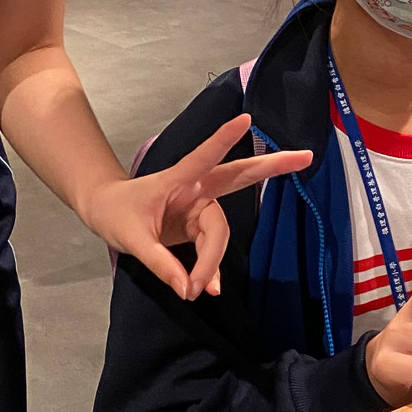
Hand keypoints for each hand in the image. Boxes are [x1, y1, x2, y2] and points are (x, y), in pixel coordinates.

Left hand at [88, 114, 311, 300]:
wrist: (106, 214)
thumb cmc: (116, 214)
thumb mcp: (130, 239)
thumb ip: (161, 264)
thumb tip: (190, 290)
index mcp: (177, 180)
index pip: (204, 157)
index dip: (224, 140)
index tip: (247, 120)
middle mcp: (195, 190)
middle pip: (238, 178)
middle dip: (271, 167)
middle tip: (306, 156)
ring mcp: (199, 208)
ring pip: (220, 232)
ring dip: (213, 261)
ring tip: (198, 291)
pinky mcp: (197, 226)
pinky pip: (212, 248)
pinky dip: (211, 269)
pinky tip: (209, 288)